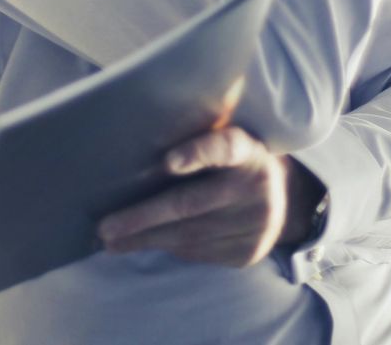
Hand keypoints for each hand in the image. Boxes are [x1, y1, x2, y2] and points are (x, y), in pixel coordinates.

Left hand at [95, 126, 317, 267]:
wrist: (285, 198)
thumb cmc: (233, 160)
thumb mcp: (225, 136)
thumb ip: (195, 138)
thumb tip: (132, 149)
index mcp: (246, 148)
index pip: (224, 147)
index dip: (197, 154)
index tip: (168, 161)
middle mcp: (255, 186)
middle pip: (191, 204)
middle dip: (143, 218)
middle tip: (105, 227)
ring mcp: (255, 224)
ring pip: (190, 236)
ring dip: (146, 239)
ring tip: (112, 241)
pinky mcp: (248, 252)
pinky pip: (199, 253)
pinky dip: (170, 248)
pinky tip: (145, 244)